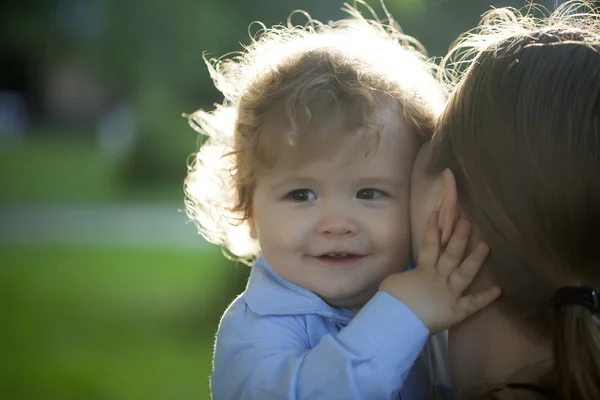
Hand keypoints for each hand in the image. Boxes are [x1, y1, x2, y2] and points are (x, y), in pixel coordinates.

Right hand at [379, 211, 500, 333]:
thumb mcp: (394, 281)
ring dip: (476, 259)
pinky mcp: (456, 311)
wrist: (396, 320)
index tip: (436, 213)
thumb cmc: (390, 301)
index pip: (429, 245)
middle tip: (467, 222)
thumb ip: (407, 276)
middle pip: (451, 254)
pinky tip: (499, 290)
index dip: (432, 229)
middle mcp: (438, 279)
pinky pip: (473, 304)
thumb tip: (410, 277)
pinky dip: (485, 298)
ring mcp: (449, 294)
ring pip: (465, 273)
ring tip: (486, 245)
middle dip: (459, 237)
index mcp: (422, 271)